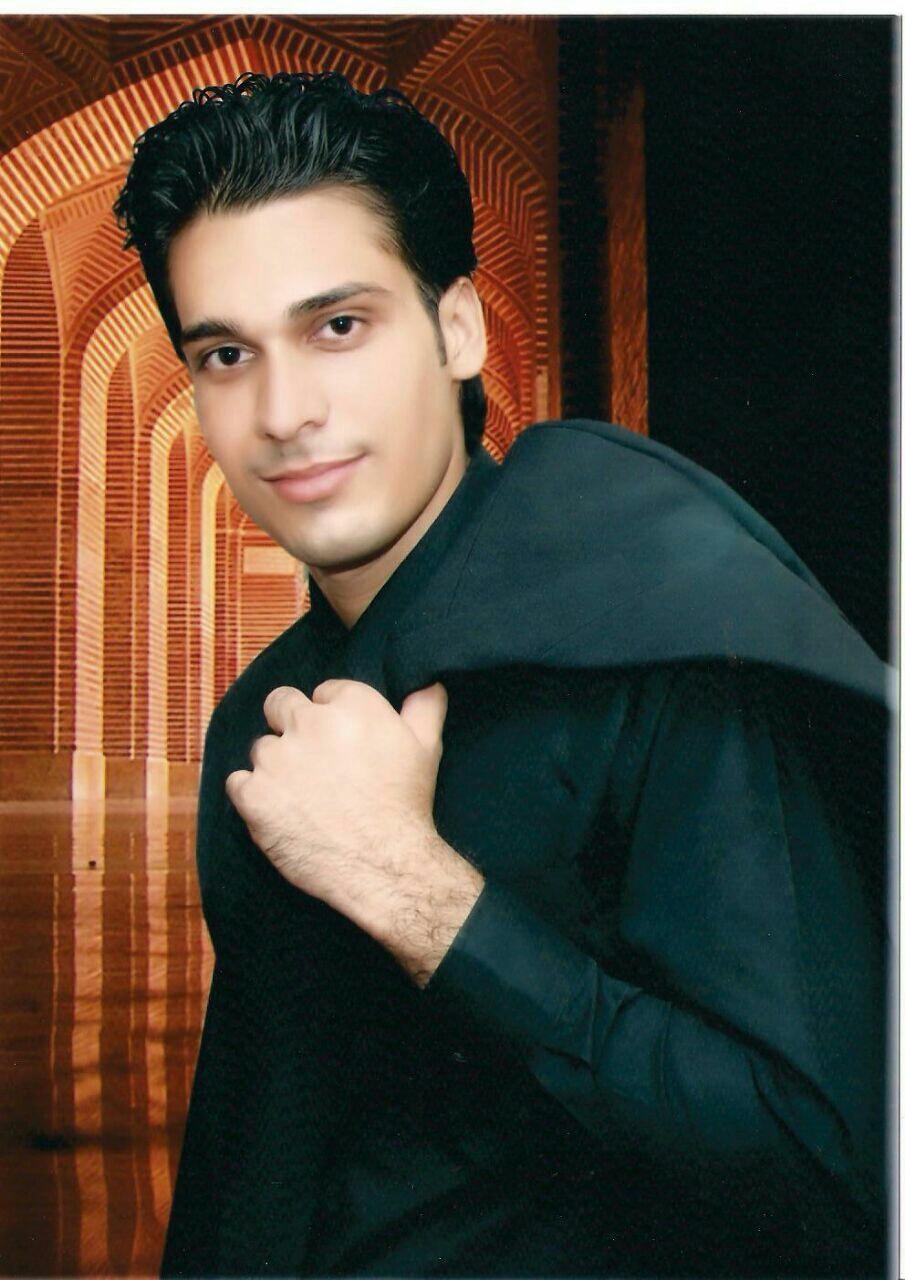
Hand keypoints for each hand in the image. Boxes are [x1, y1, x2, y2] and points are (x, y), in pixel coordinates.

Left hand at [225, 680, 482, 981]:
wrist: (384, 864)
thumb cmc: (406, 804)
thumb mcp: (427, 746)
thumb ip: (424, 705)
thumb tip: (426, 680)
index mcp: (349, 704)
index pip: (323, 692)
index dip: (331, 717)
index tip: (342, 742)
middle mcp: (308, 722)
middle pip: (279, 703)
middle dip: (290, 725)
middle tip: (311, 760)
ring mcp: (275, 758)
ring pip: (261, 748)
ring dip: (275, 766)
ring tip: (300, 796)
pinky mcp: (253, 795)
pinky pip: (238, 783)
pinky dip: (252, 796)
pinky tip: (278, 812)